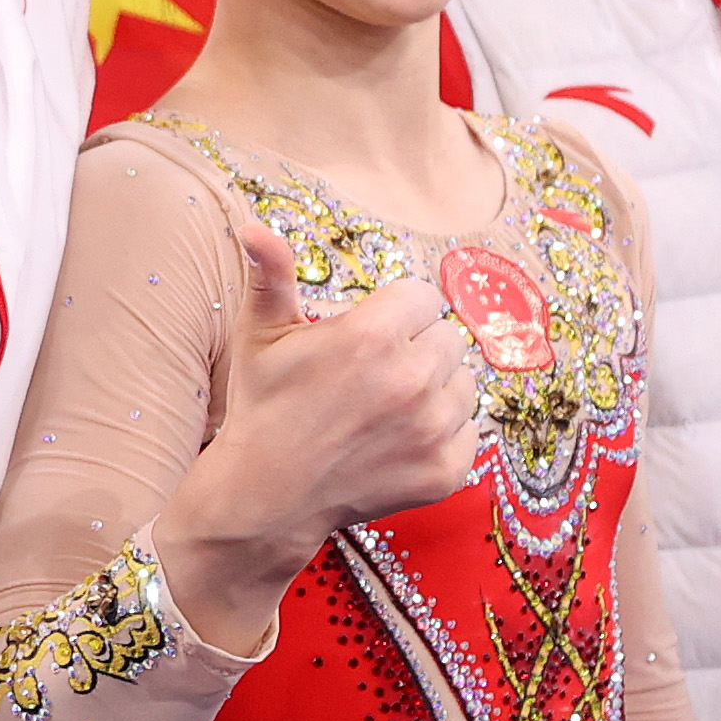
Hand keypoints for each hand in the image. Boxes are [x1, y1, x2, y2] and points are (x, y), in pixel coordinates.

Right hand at [157, 229, 483, 626]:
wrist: (266, 495)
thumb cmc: (264, 408)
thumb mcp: (261, 336)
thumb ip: (270, 275)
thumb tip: (250, 225)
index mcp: (372, 336)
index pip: (423, 297)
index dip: (394, 314)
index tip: (368, 337)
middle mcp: (412, 379)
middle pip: (448, 338)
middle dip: (416, 350)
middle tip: (374, 376)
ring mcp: (432, 429)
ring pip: (464, 384)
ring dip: (434, 391)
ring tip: (387, 409)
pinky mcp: (445, 470)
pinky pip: (469, 432)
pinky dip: (442, 436)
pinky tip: (400, 441)